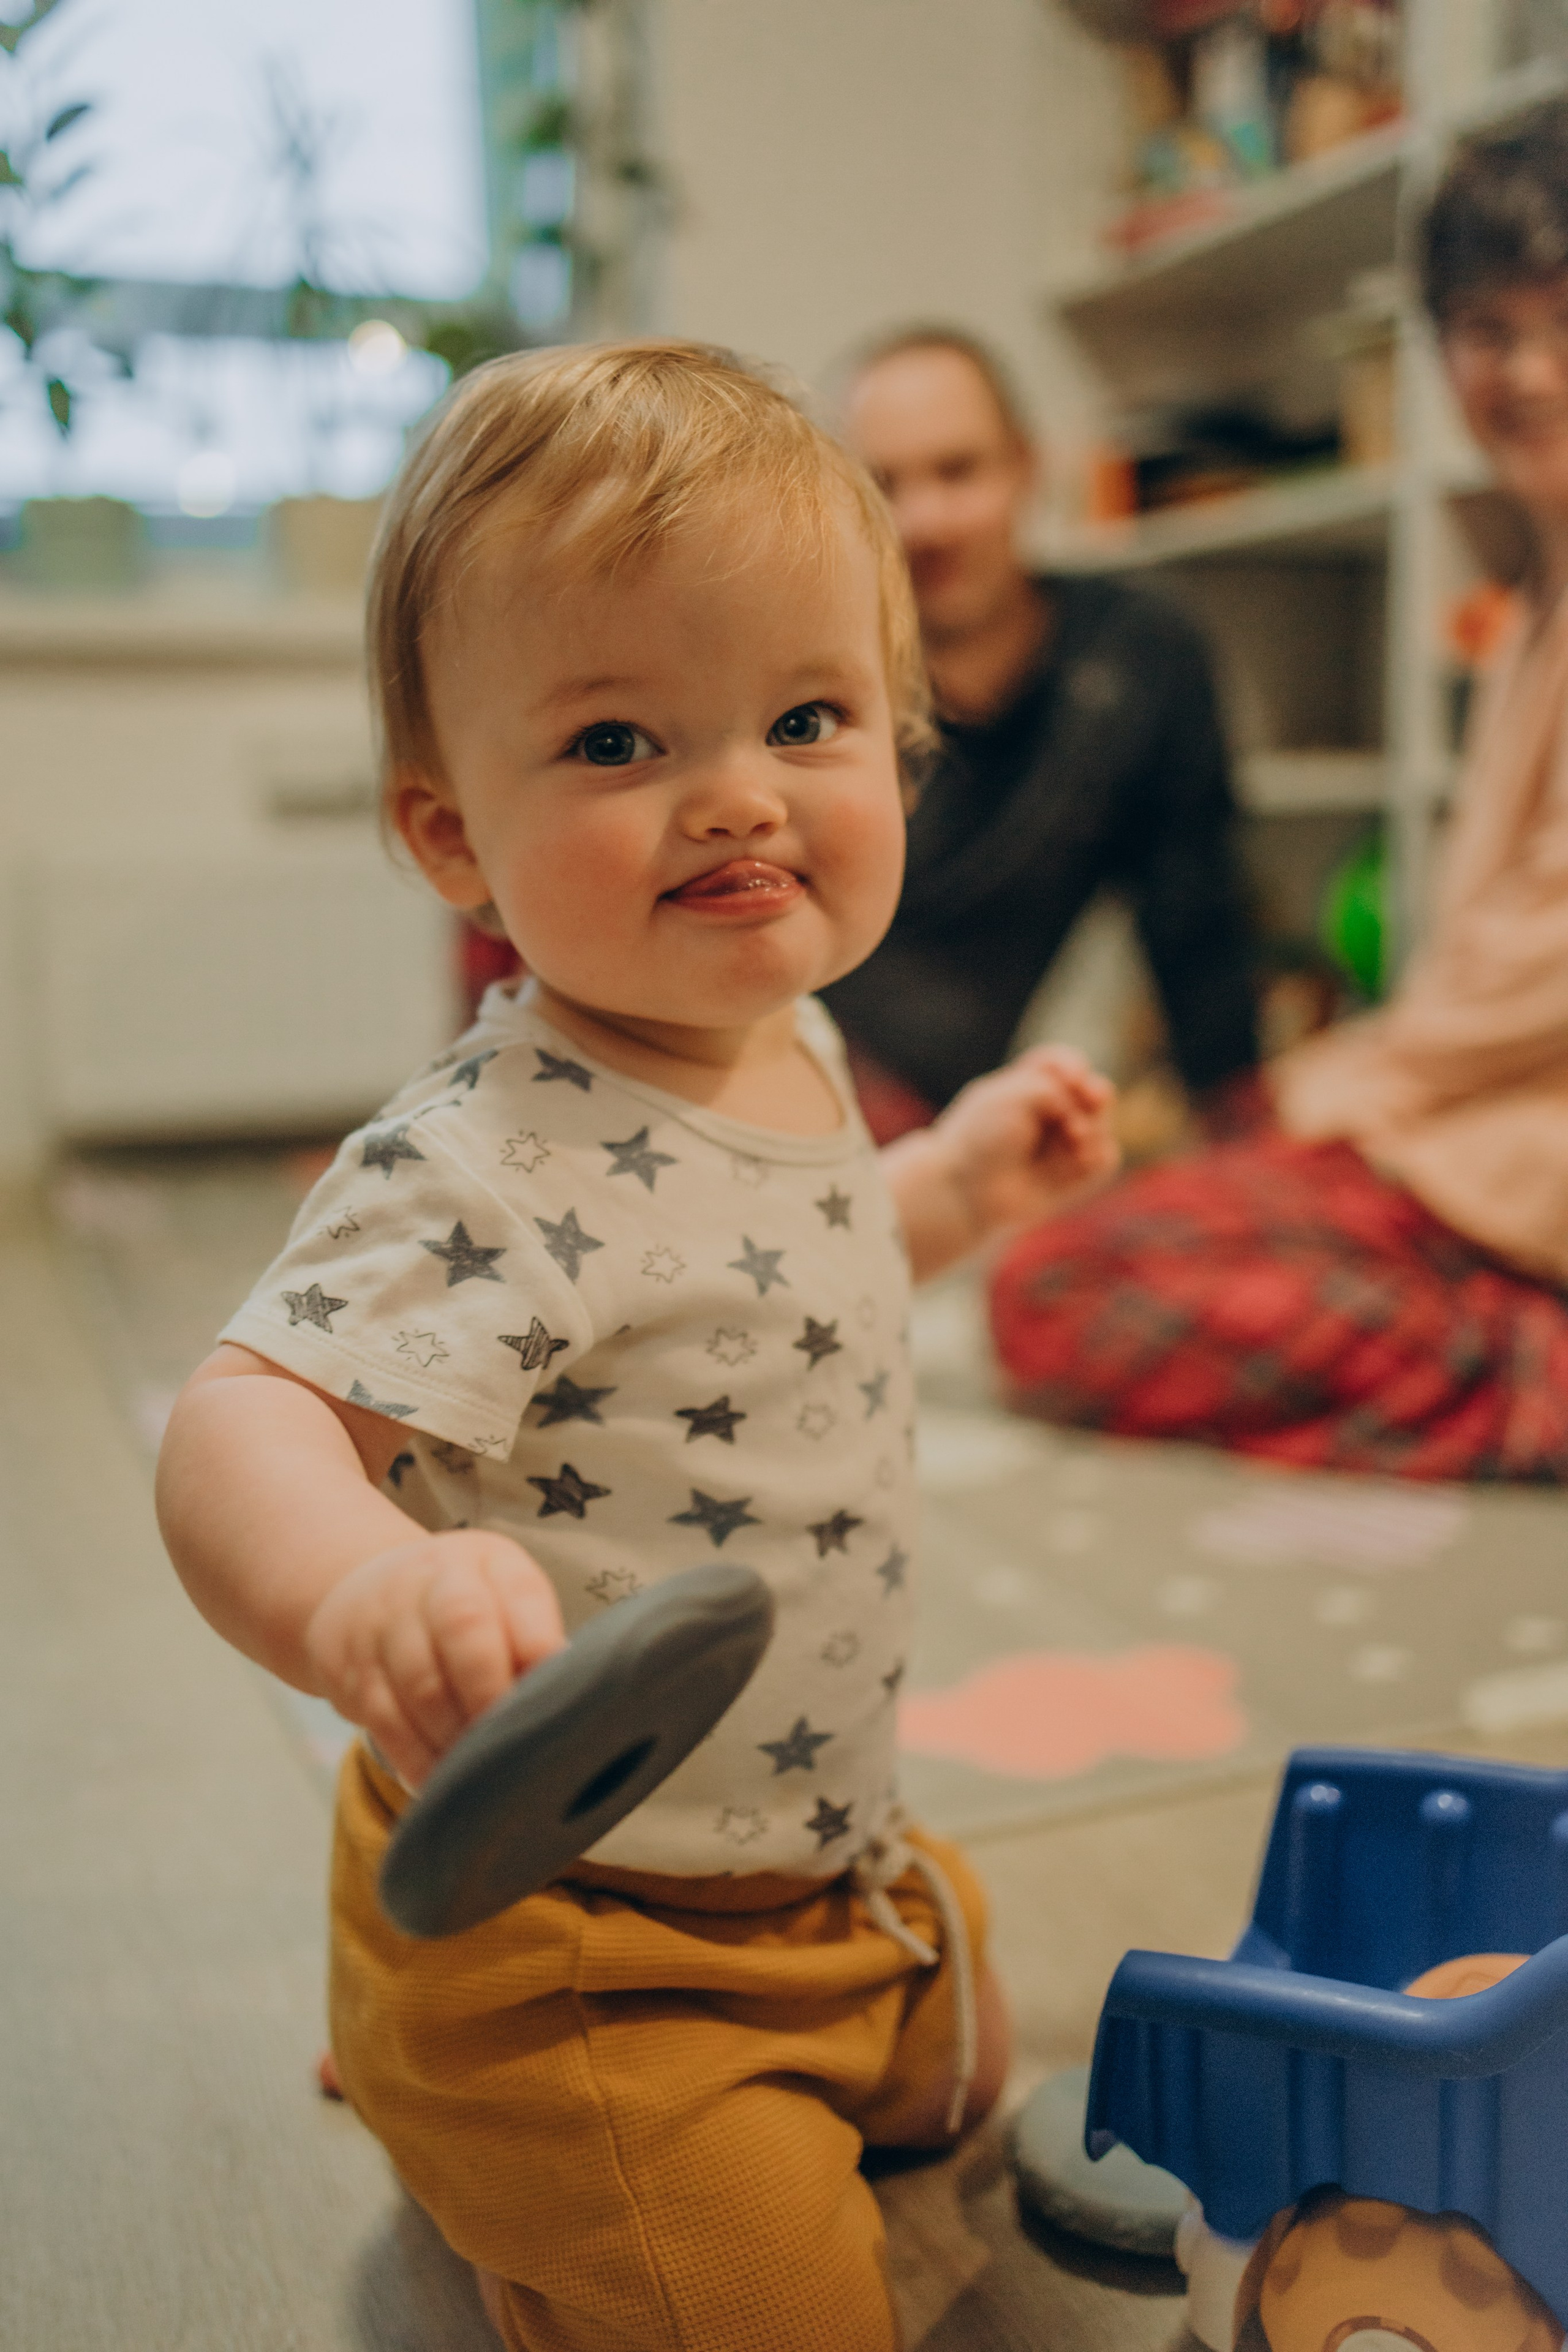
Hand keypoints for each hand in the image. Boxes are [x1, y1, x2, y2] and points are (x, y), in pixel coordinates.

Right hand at [304, 1530, 564, 1788]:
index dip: (538, 1649)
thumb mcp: (504, 1599)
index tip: (555, 1701)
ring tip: (485, 1776)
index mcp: (489, 1562)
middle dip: (493, 1695)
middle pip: (464, 1628)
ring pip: (422, 1684)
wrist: (364, 1588)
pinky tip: (442, 1784)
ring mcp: (385, 1621)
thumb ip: (534, 1641)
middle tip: (514, 1745)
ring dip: (457, 1738)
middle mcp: (433, 1580)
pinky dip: (417, 1760)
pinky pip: (384, 1721)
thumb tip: (572, 1705)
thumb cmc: (463, 1607)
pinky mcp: (351, 1667)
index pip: (519, 1594)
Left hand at [927, 1044, 1118, 1241]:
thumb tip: (1083, 1122)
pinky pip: (1105, 1158)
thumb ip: (1053, 1089)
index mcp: (1026, 1088)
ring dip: (1094, 1125)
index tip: (1070, 1076)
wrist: (966, 1190)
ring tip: (1073, 1135)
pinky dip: (1098, 1154)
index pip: (1062, 1065)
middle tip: (1093, 1097)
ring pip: (1101, 1124)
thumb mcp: (1013, 1094)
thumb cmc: (981, 1139)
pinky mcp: (1073, 1176)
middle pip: (1092, 1091)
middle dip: (1096, 1092)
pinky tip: (1080, 1157)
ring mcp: (1062, 1146)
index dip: (1073, 1066)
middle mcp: (1048, 1115)